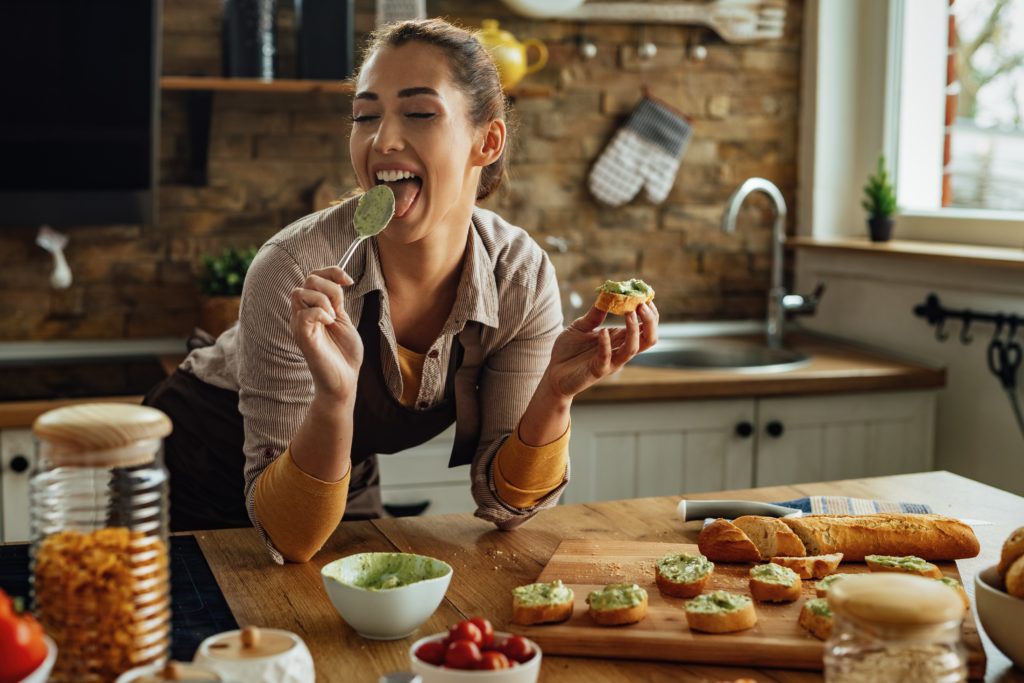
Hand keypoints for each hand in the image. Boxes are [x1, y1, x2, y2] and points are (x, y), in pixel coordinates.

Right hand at [289, 267, 362, 401]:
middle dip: (330, 288)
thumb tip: (337, 280)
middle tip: (339, 309)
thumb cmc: (344, 353)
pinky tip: (330, 323)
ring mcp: (300, 324)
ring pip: (302, 292)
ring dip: (324, 301)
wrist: (344, 379)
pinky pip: (304, 313)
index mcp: (312, 308)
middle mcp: (302, 313)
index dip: (331, 272)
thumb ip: (336, 300)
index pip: (314, 276)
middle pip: (308, 280)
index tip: (348, 281)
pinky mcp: (302, 336)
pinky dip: (321, 313)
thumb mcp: (343, 319)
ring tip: (333, 318)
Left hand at [543, 302, 658, 398]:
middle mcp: (619, 350)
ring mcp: (610, 362)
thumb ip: (595, 314)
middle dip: (650, 321)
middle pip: (648, 339)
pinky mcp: (597, 371)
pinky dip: (606, 344)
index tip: (645, 296)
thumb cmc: (569, 350)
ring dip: (633, 330)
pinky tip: (602, 332)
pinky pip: (606, 358)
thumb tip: (607, 294)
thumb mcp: (581, 326)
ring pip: (632, 349)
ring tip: (629, 313)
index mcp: (619, 339)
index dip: (650, 313)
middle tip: (642, 304)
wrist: (553, 372)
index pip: (645, 327)